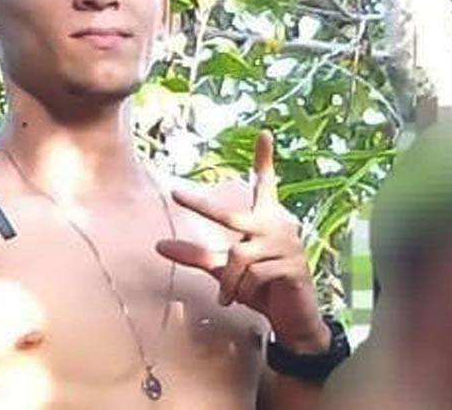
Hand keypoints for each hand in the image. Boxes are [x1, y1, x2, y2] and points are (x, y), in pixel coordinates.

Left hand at [155, 131, 329, 353]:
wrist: (293, 317)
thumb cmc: (260, 286)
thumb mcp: (224, 269)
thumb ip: (196, 255)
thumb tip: (158, 245)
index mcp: (266, 219)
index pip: (266, 185)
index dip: (265, 160)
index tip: (265, 133)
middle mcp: (279, 226)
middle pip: (232, 215)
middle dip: (203, 205)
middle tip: (175, 193)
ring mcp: (288, 245)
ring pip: (239, 257)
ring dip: (230, 281)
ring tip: (230, 295)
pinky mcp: (293, 267)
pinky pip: (253, 276)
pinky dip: (241, 290)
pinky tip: (244, 298)